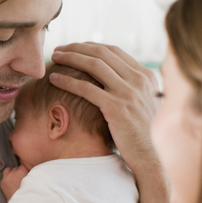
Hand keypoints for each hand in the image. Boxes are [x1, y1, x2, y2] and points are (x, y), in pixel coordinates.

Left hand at [1, 165, 28, 199]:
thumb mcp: (31, 181)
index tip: (25, 173)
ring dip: (10, 172)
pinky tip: (10, 184)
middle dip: (17, 171)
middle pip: (15, 168)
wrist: (20, 202)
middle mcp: (13, 173)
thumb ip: (30, 174)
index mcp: (22, 171)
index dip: (24, 170)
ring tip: (14, 178)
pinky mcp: (2, 183)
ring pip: (8, 170)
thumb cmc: (28, 192)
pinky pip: (4, 177)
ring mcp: (6, 177)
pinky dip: (7, 179)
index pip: (22, 165)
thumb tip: (30, 169)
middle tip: (21, 177)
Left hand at [50, 43, 159, 174]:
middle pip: (102, 54)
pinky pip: (87, 88)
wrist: (147, 156)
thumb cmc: (138, 132)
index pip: (113, 50)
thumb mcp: (140, 102)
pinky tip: (54, 78)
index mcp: (145, 75)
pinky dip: (68, 81)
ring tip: (54, 58)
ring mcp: (128, 93)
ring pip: (94, 66)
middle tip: (58, 49)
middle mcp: (139, 80)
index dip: (89, 46)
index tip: (72, 47)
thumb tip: (109, 74)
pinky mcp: (116, 108)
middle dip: (76, 48)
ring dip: (70, 58)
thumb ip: (129, 86)